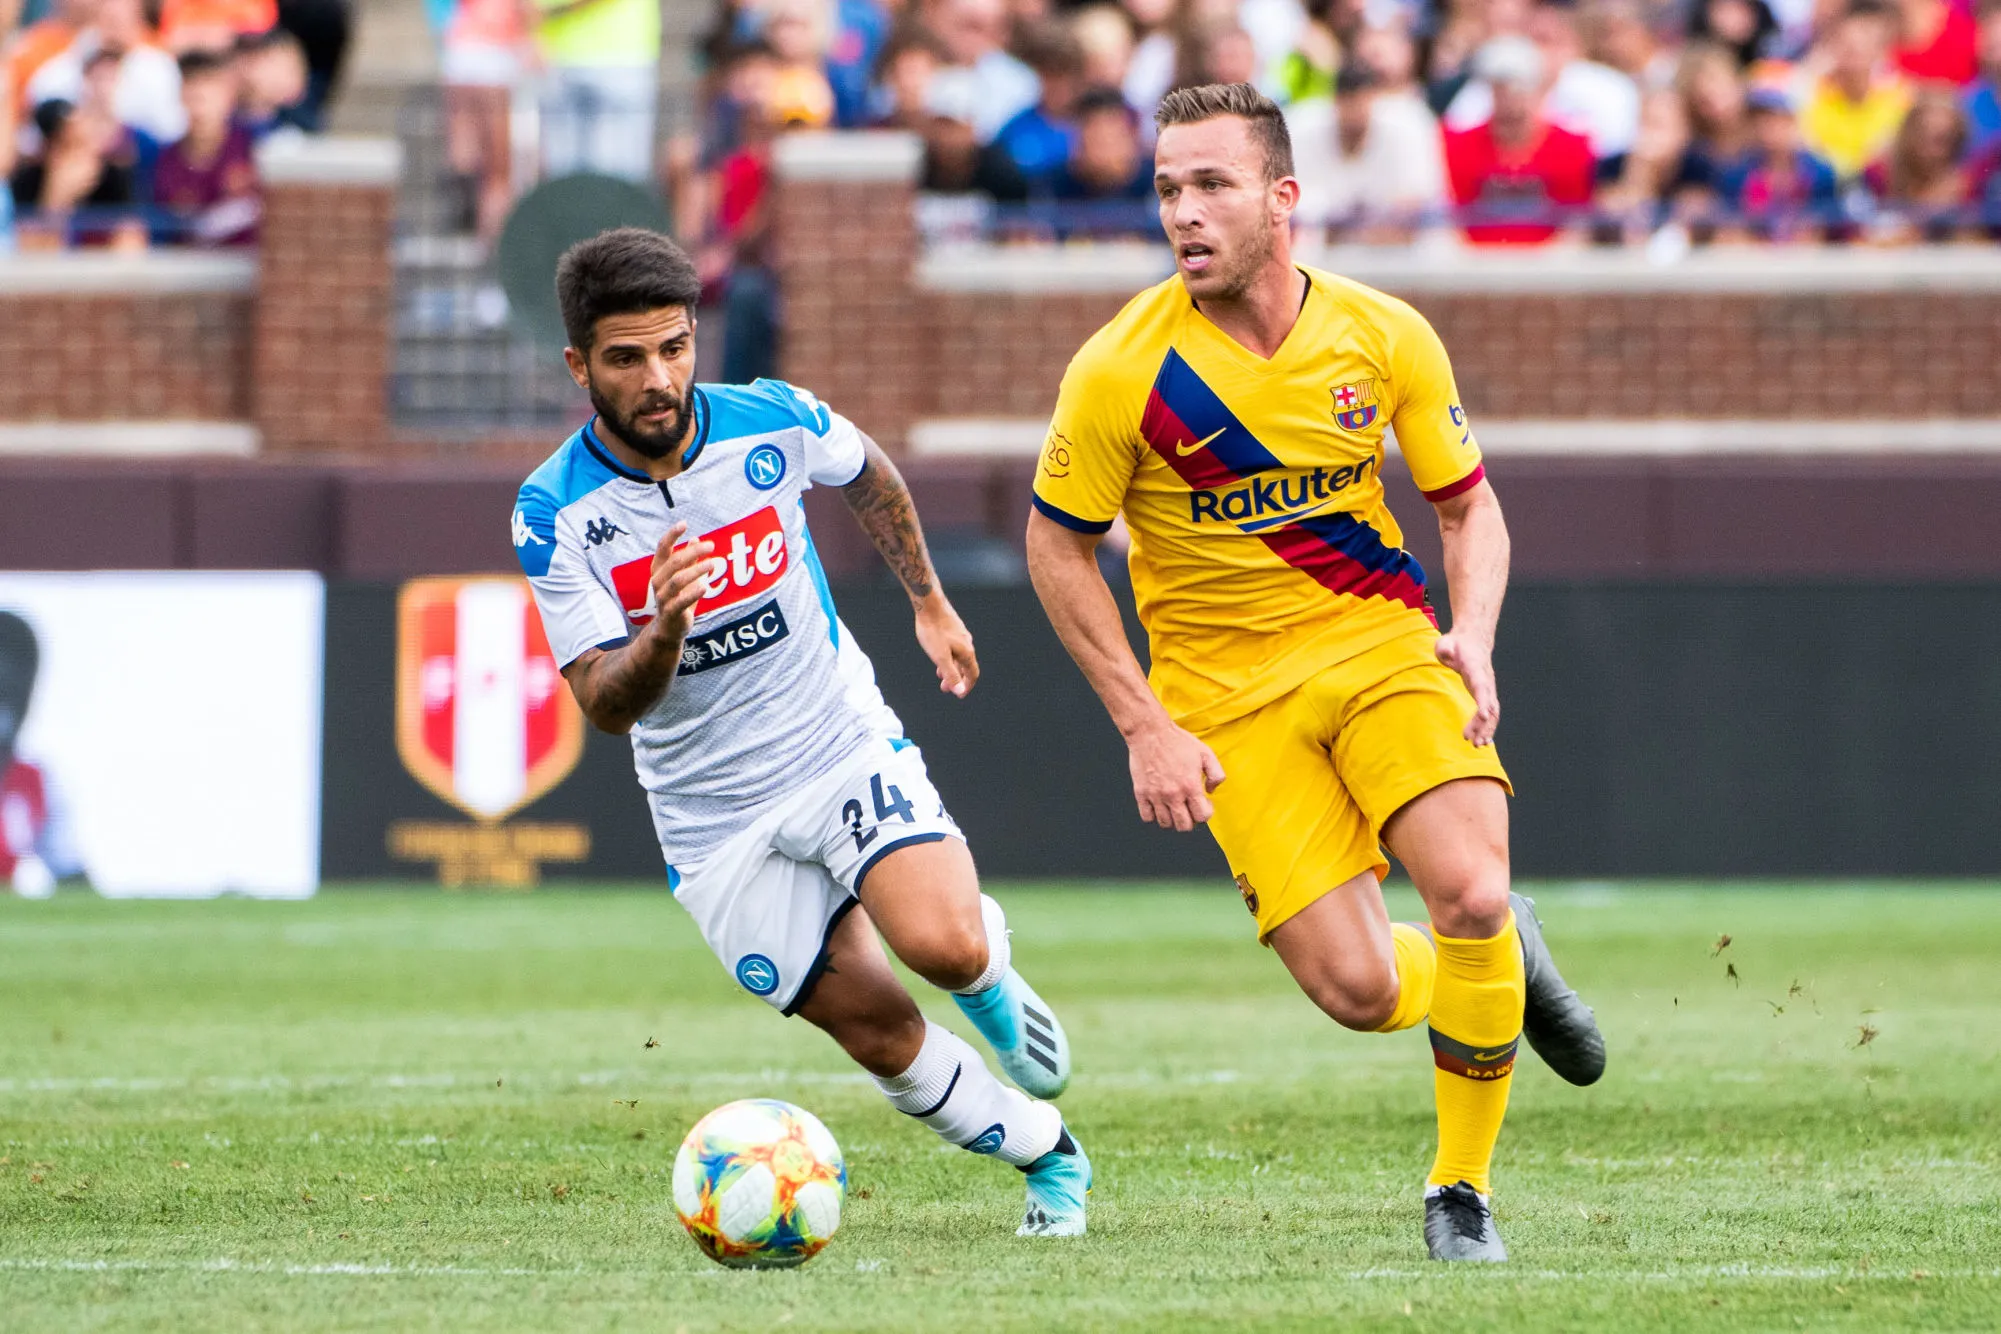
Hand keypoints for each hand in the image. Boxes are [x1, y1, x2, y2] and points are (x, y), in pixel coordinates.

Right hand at [645, 523, 716, 640]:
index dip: (672, 535)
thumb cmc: (677, 600)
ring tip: (713, 563)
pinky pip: (681, 601)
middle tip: (711, 545)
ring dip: (696, 570)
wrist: (668, 629)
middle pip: (674, 562)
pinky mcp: (670, 612)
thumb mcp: (684, 578)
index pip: (662, 548)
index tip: (684, 523)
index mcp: (659, 571)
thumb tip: (696, 539)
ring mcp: (662, 598)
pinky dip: (692, 593)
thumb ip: (689, 561)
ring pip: (677, 580)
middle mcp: (657, 582)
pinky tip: (705, 586)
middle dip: (693, 552)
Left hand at [914, 594, 977, 697]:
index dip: (967, 686)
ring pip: (959, 656)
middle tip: (945, 688)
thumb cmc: (933, 630)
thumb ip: (950, 674)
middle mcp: (967, 643)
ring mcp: (961, 635)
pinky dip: (949, 657)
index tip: (959, 695)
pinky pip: (955, 647)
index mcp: (967, 652)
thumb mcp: (940, 657)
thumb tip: (959, 691)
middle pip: (966, 666)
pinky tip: (939, 654)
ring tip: (939, 674)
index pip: (972, 674)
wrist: (929, 604)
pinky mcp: (954, 628)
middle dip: (956, 679)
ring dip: (951, 668)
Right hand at [1127, 716, 1224, 830]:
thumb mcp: (1206, 753)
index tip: (1203, 803)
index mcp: (1190, 786)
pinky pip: (1147, 816)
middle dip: (1190, 820)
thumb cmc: (1177, 741)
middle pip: (1184, 826)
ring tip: (1174, 806)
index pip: (1202, 817)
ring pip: (1165, 823)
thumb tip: (1211, 790)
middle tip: (1188, 807)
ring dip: (1172, 819)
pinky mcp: (1141, 793)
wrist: (1150, 732)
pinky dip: (1153, 815)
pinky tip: (1158, 805)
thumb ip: (1216, 774)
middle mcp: (1173, 794)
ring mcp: (1155, 795)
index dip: (1206, 813)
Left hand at [1435, 633, 1499, 745]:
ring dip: (1487, 729)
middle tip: (1474, 741)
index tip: (1484, 716)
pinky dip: (1488, 726)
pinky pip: (1490, 713)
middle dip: (1484, 724)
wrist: (1473, 641)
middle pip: (1489, 704)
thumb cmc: (1456, 643)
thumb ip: (1445, 648)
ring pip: (1492, 711)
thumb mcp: (1445, 642)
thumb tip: (1447, 655)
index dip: (1483, 701)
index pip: (1481, 686)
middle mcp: (1486, 680)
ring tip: (1477, 745)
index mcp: (1476, 668)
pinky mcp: (1485, 694)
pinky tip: (1482, 740)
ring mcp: (1488, 688)